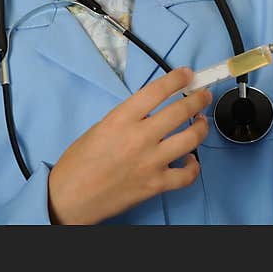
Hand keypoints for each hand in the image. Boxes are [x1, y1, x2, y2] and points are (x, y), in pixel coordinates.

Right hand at [47, 67, 210, 224]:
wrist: (69, 198)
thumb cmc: (78, 163)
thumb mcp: (99, 128)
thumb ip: (127, 118)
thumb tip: (150, 111)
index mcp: (121, 119)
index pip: (157, 91)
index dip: (177, 78)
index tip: (187, 73)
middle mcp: (139, 137)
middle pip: (180, 111)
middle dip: (197, 99)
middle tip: (203, 95)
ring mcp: (150, 162)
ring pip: (190, 139)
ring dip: (201, 127)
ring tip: (201, 122)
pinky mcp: (155, 185)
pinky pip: (187, 175)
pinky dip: (194, 166)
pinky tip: (191, 160)